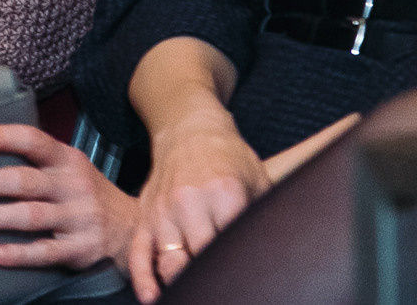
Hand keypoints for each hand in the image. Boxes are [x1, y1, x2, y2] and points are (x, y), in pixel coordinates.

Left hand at [0, 123, 136, 271]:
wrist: (133, 230)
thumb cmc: (85, 193)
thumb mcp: (70, 167)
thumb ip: (36, 160)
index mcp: (67, 160)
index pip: (32, 141)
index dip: (1, 137)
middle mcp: (74, 186)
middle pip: (25, 181)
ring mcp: (79, 218)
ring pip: (31, 216)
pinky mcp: (81, 250)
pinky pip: (46, 252)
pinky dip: (19, 254)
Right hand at [129, 113, 267, 299]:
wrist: (189, 130)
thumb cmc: (228, 158)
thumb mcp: (259, 179)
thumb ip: (265, 215)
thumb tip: (279, 249)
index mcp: (224, 193)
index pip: (233, 246)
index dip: (241, 271)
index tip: (248, 283)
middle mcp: (189, 202)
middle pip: (200, 261)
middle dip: (214, 281)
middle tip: (224, 292)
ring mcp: (163, 211)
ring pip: (170, 263)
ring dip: (182, 285)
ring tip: (196, 295)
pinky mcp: (145, 216)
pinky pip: (137, 253)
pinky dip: (143, 279)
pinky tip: (152, 297)